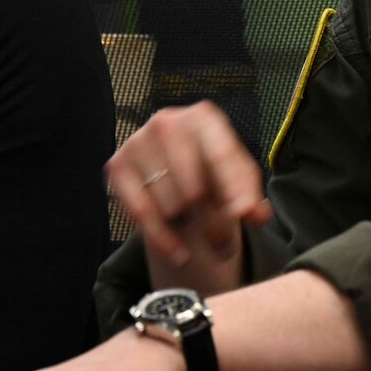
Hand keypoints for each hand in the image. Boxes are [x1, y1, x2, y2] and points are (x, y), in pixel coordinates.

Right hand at [107, 101, 269, 293]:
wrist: (174, 167)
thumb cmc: (212, 172)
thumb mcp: (238, 180)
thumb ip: (250, 196)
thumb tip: (254, 213)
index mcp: (203, 117)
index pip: (221, 157)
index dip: (235, 190)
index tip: (243, 218)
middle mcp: (166, 122)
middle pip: (193, 188)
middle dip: (212, 223)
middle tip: (223, 244)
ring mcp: (137, 141)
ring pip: (169, 205)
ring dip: (188, 230)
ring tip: (199, 231)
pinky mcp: (116, 165)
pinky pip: (140, 213)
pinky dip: (163, 239)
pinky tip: (179, 253)